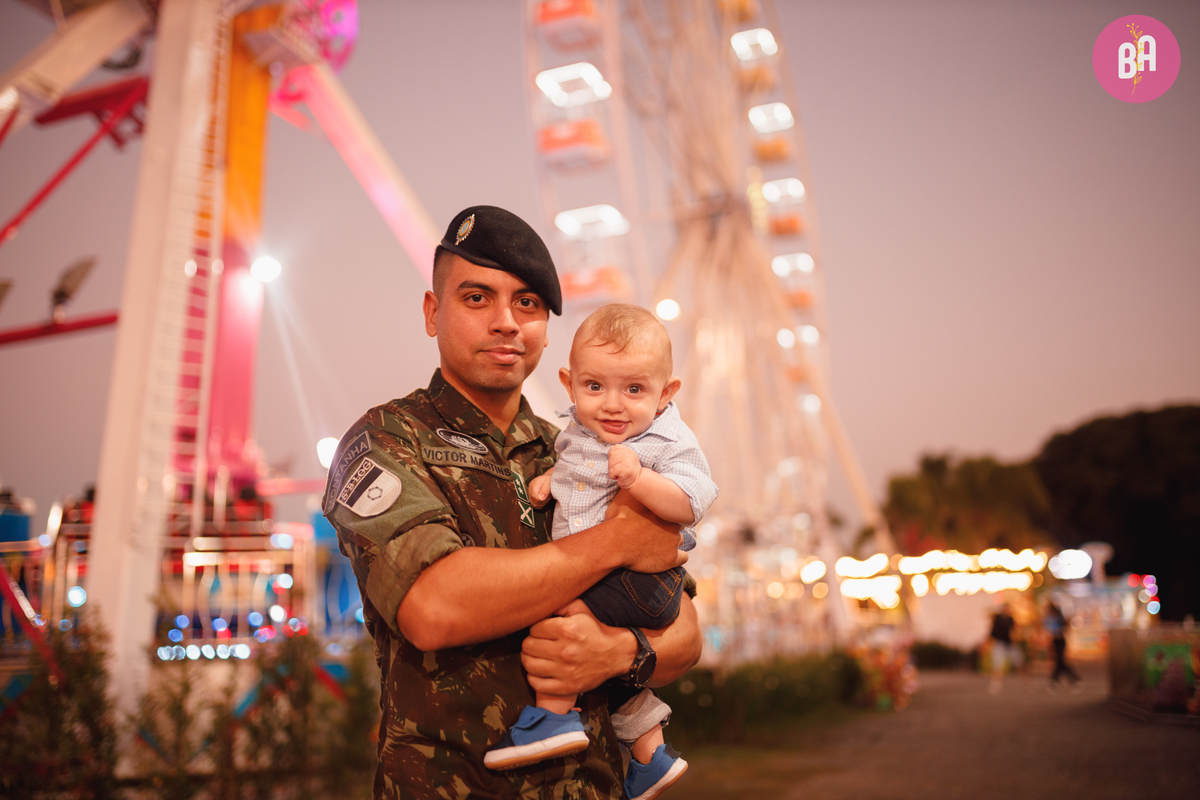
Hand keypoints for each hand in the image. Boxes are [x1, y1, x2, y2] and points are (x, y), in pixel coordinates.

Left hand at [521, 600, 635, 695]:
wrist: (615, 654)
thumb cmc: (595, 630)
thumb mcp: (580, 609)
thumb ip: (560, 602)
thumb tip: (540, 603)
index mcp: (567, 630)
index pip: (533, 629)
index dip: (536, 629)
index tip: (542, 632)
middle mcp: (565, 651)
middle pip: (528, 646)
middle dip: (531, 643)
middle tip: (538, 643)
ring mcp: (565, 671)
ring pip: (529, 664)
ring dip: (529, 659)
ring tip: (537, 656)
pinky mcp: (567, 687)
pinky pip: (537, 684)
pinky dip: (533, 677)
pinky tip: (540, 671)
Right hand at [528, 469, 552, 508]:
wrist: (549, 478)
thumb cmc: (550, 479)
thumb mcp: (550, 481)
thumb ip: (546, 489)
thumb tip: (540, 498)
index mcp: (533, 484)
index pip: (534, 497)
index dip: (542, 499)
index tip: (548, 495)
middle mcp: (529, 489)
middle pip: (534, 502)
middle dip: (543, 501)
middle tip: (549, 496)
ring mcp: (530, 494)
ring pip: (534, 504)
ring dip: (543, 503)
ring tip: (547, 496)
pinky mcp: (532, 497)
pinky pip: (535, 505)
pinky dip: (541, 504)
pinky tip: (545, 499)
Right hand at [603, 489, 685, 573]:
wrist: (614, 544)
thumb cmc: (618, 519)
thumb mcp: (625, 494)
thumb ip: (634, 483)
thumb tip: (633, 473)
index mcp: (665, 508)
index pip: (672, 509)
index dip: (664, 513)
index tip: (656, 516)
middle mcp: (674, 523)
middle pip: (677, 524)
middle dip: (668, 526)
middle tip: (654, 530)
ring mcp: (674, 541)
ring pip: (679, 540)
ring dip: (671, 541)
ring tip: (657, 544)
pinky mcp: (671, 558)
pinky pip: (682, 558)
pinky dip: (675, 557)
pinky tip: (665, 556)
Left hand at [608, 445, 641, 488]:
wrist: (636, 481)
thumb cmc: (628, 471)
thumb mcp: (625, 459)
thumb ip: (619, 453)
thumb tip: (610, 453)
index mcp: (628, 450)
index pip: (614, 448)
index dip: (612, 456)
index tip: (618, 463)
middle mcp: (629, 454)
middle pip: (611, 456)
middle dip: (612, 464)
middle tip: (619, 469)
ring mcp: (628, 461)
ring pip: (610, 463)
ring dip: (612, 470)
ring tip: (620, 473)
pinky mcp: (625, 469)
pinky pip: (612, 471)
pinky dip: (613, 476)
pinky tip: (619, 477)